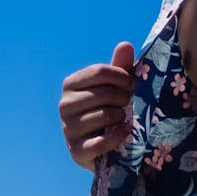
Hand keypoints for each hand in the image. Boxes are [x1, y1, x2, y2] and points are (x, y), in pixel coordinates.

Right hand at [59, 42, 134, 170]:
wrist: (103, 146)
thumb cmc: (109, 109)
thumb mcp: (115, 87)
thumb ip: (120, 67)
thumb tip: (125, 44)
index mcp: (71, 85)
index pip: (99, 72)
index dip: (122, 77)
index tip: (132, 85)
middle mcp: (64, 105)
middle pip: (104, 93)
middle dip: (124, 98)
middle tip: (129, 103)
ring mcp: (68, 129)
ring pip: (105, 115)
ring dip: (122, 117)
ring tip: (123, 118)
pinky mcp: (77, 151)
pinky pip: (103, 141)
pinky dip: (119, 136)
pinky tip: (125, 132)